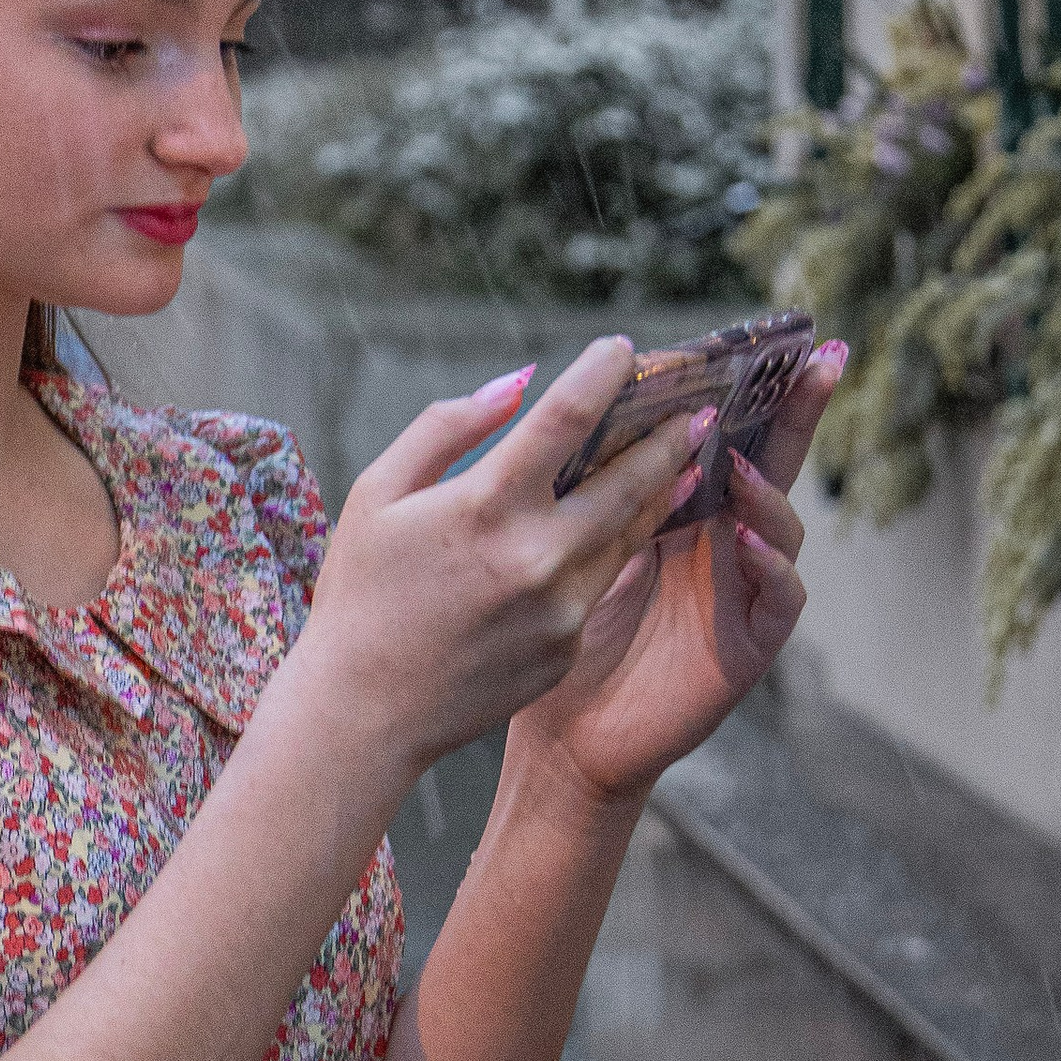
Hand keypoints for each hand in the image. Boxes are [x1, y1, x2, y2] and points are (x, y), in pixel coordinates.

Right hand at [298, 337, 714, 793]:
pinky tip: (630, 523)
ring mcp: (561, 608)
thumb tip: (517, 384)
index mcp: (486, 506)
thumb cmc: (361, 592)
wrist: (364, 712)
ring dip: (660, 489)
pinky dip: (620, 544)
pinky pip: (602, 582)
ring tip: (683, 457)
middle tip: (698, 405)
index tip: (622, 347)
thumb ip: (446, 427)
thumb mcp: (379, 493)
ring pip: (629, 532)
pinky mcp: (568, 647)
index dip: (602, 373)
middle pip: (628, 477)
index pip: (566, 418)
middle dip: (667, 435)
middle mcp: (537, 555)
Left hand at [508, 343, 847, 806]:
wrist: (565, 738)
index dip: (745, 388)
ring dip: (765, 489)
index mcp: (683, 512)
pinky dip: (772, 567)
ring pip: (781, 524)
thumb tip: (589, 406)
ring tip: (737, 464)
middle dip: (798, 409)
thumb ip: (599, 487)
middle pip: (771, 462)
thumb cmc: (560, 638)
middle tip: (820, 355)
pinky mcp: (750, 644)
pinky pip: (780, 599)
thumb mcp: (575, 545)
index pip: (722, 435)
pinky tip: (749, 543)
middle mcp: (724, 543)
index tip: (763, 335)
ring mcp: (744, 591)